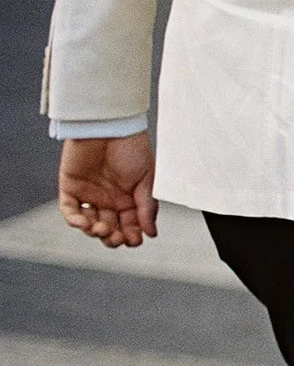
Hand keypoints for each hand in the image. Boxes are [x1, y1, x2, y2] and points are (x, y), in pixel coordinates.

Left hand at [58, 132, 158, 248]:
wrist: (109, 126)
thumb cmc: (132, 147)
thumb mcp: (148, 179)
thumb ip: (148, 207)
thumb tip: (151, 232)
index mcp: (130, 198)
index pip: (130, 226)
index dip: (132, 236)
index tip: (135, 239)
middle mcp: (110, 199)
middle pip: (110, 229)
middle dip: (114, 238)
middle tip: (118, 237)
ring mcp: (90, 195)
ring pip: (90, 224)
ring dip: (96, 232)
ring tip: (102, 229)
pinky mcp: (71, 187)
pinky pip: (70, 210)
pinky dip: (75, 221)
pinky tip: (86, 224)